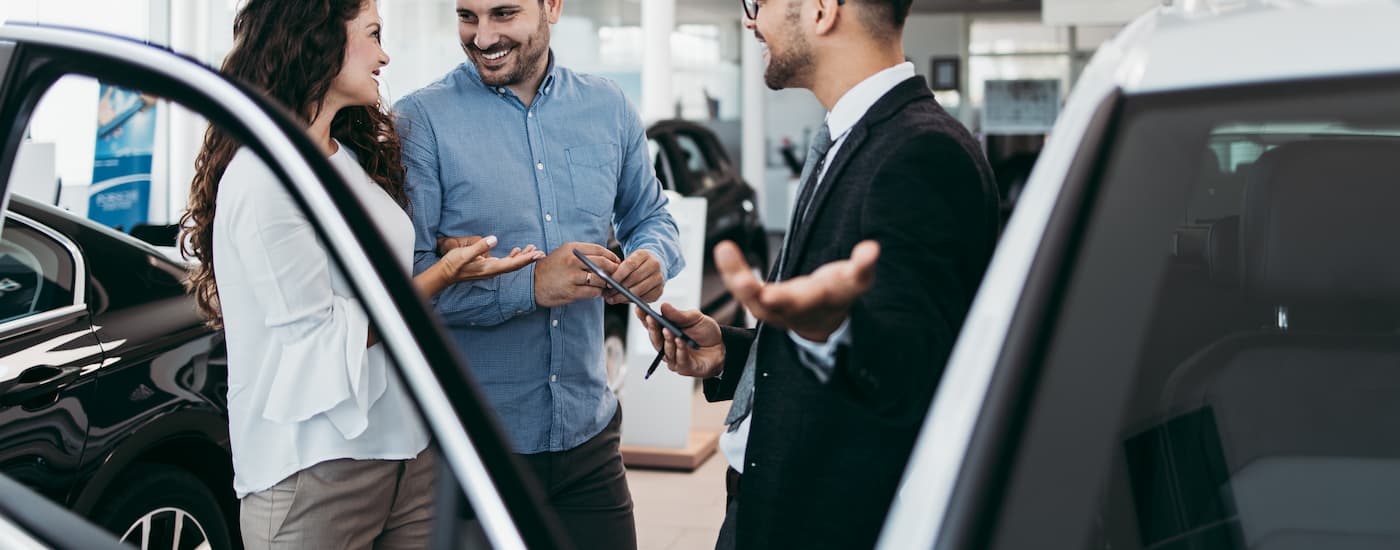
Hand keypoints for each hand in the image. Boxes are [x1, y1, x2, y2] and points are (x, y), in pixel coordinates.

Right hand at [437, 235, 543, 282]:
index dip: (526, 259)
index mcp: (490, 268)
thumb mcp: (464, 253)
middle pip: (515, 265)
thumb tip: (494, 239)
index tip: (537, 254)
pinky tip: (517, 251)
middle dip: (529, 259)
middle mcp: (492, 270)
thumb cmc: (453, 264)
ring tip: (533, 250)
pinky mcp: (487, 267)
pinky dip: (513, 257)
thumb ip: (479, 247)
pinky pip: (504, 263)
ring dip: (523, 258)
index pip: (512, 264)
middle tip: (542, 252)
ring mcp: (490, 269)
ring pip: (511, 264)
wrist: (444, 274)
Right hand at [534, 242, 620, 307]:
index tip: (617, 262)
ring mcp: (572, 276)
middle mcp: (573, 261)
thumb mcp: (565, 254)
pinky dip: (598, 293)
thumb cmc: (551, 268)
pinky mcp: (571, 291)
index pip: (600, 250)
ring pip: (600, 279)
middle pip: (604, 264)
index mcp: (572, 249)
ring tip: (606, 285)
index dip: (612, 257)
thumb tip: (605, 259)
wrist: (531, 283)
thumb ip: (583, 254)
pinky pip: (593, 292)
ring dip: (606, 284)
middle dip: (614, 270)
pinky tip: (596, 292)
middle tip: (617, 275)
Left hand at [605, 249, 664, 304]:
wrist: (653, 266)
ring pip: (639, 290)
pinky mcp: (660, 289)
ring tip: (613, 299)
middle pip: (635, 278)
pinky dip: (633, 301)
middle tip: (609, 295)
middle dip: (620, 288)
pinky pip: (645, 298)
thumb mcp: (628, 261)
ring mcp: (659, 278)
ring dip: (624, 297)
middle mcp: (654, 265)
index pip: (630, 265)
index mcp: (644, 254)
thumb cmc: (636, 265)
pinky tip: (624, 300)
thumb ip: (619, 269)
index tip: (608, 284)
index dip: (618, 275)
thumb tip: (608, 284)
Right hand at [635, 303, 724, 378]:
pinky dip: (679, 350)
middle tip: (650, 318)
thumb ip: (679, 315)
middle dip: (652, 328)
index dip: (643, 317)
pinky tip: (680, 341)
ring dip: (666, 340)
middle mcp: (666, 346)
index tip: (638, 308)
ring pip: (665, 350)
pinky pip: (679, 359)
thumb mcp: (694, 318)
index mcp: (665, 332)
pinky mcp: (684, 367)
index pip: (651, 325)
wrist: (722, 347)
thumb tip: (664, 306)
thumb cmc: (705, 332)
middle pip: (655, 339)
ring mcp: (674, 358)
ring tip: (668, 330)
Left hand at [714, 239, 878, 341]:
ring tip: (724, 250)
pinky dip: (733, 271)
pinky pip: (744, 288)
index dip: (795, 296)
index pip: (810, 300)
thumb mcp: (855, 282)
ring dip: (736, 277)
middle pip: (772, 305)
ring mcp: (776, 308)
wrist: (821, 322)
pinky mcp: (762, 301)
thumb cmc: (838, 295)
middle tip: (742, 278)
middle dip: (755, 292)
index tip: (775, 294)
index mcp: (818, 302)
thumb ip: (863, 267)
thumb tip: (872, 249)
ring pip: (752, 298)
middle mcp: (794, 309)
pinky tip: (724, 250)